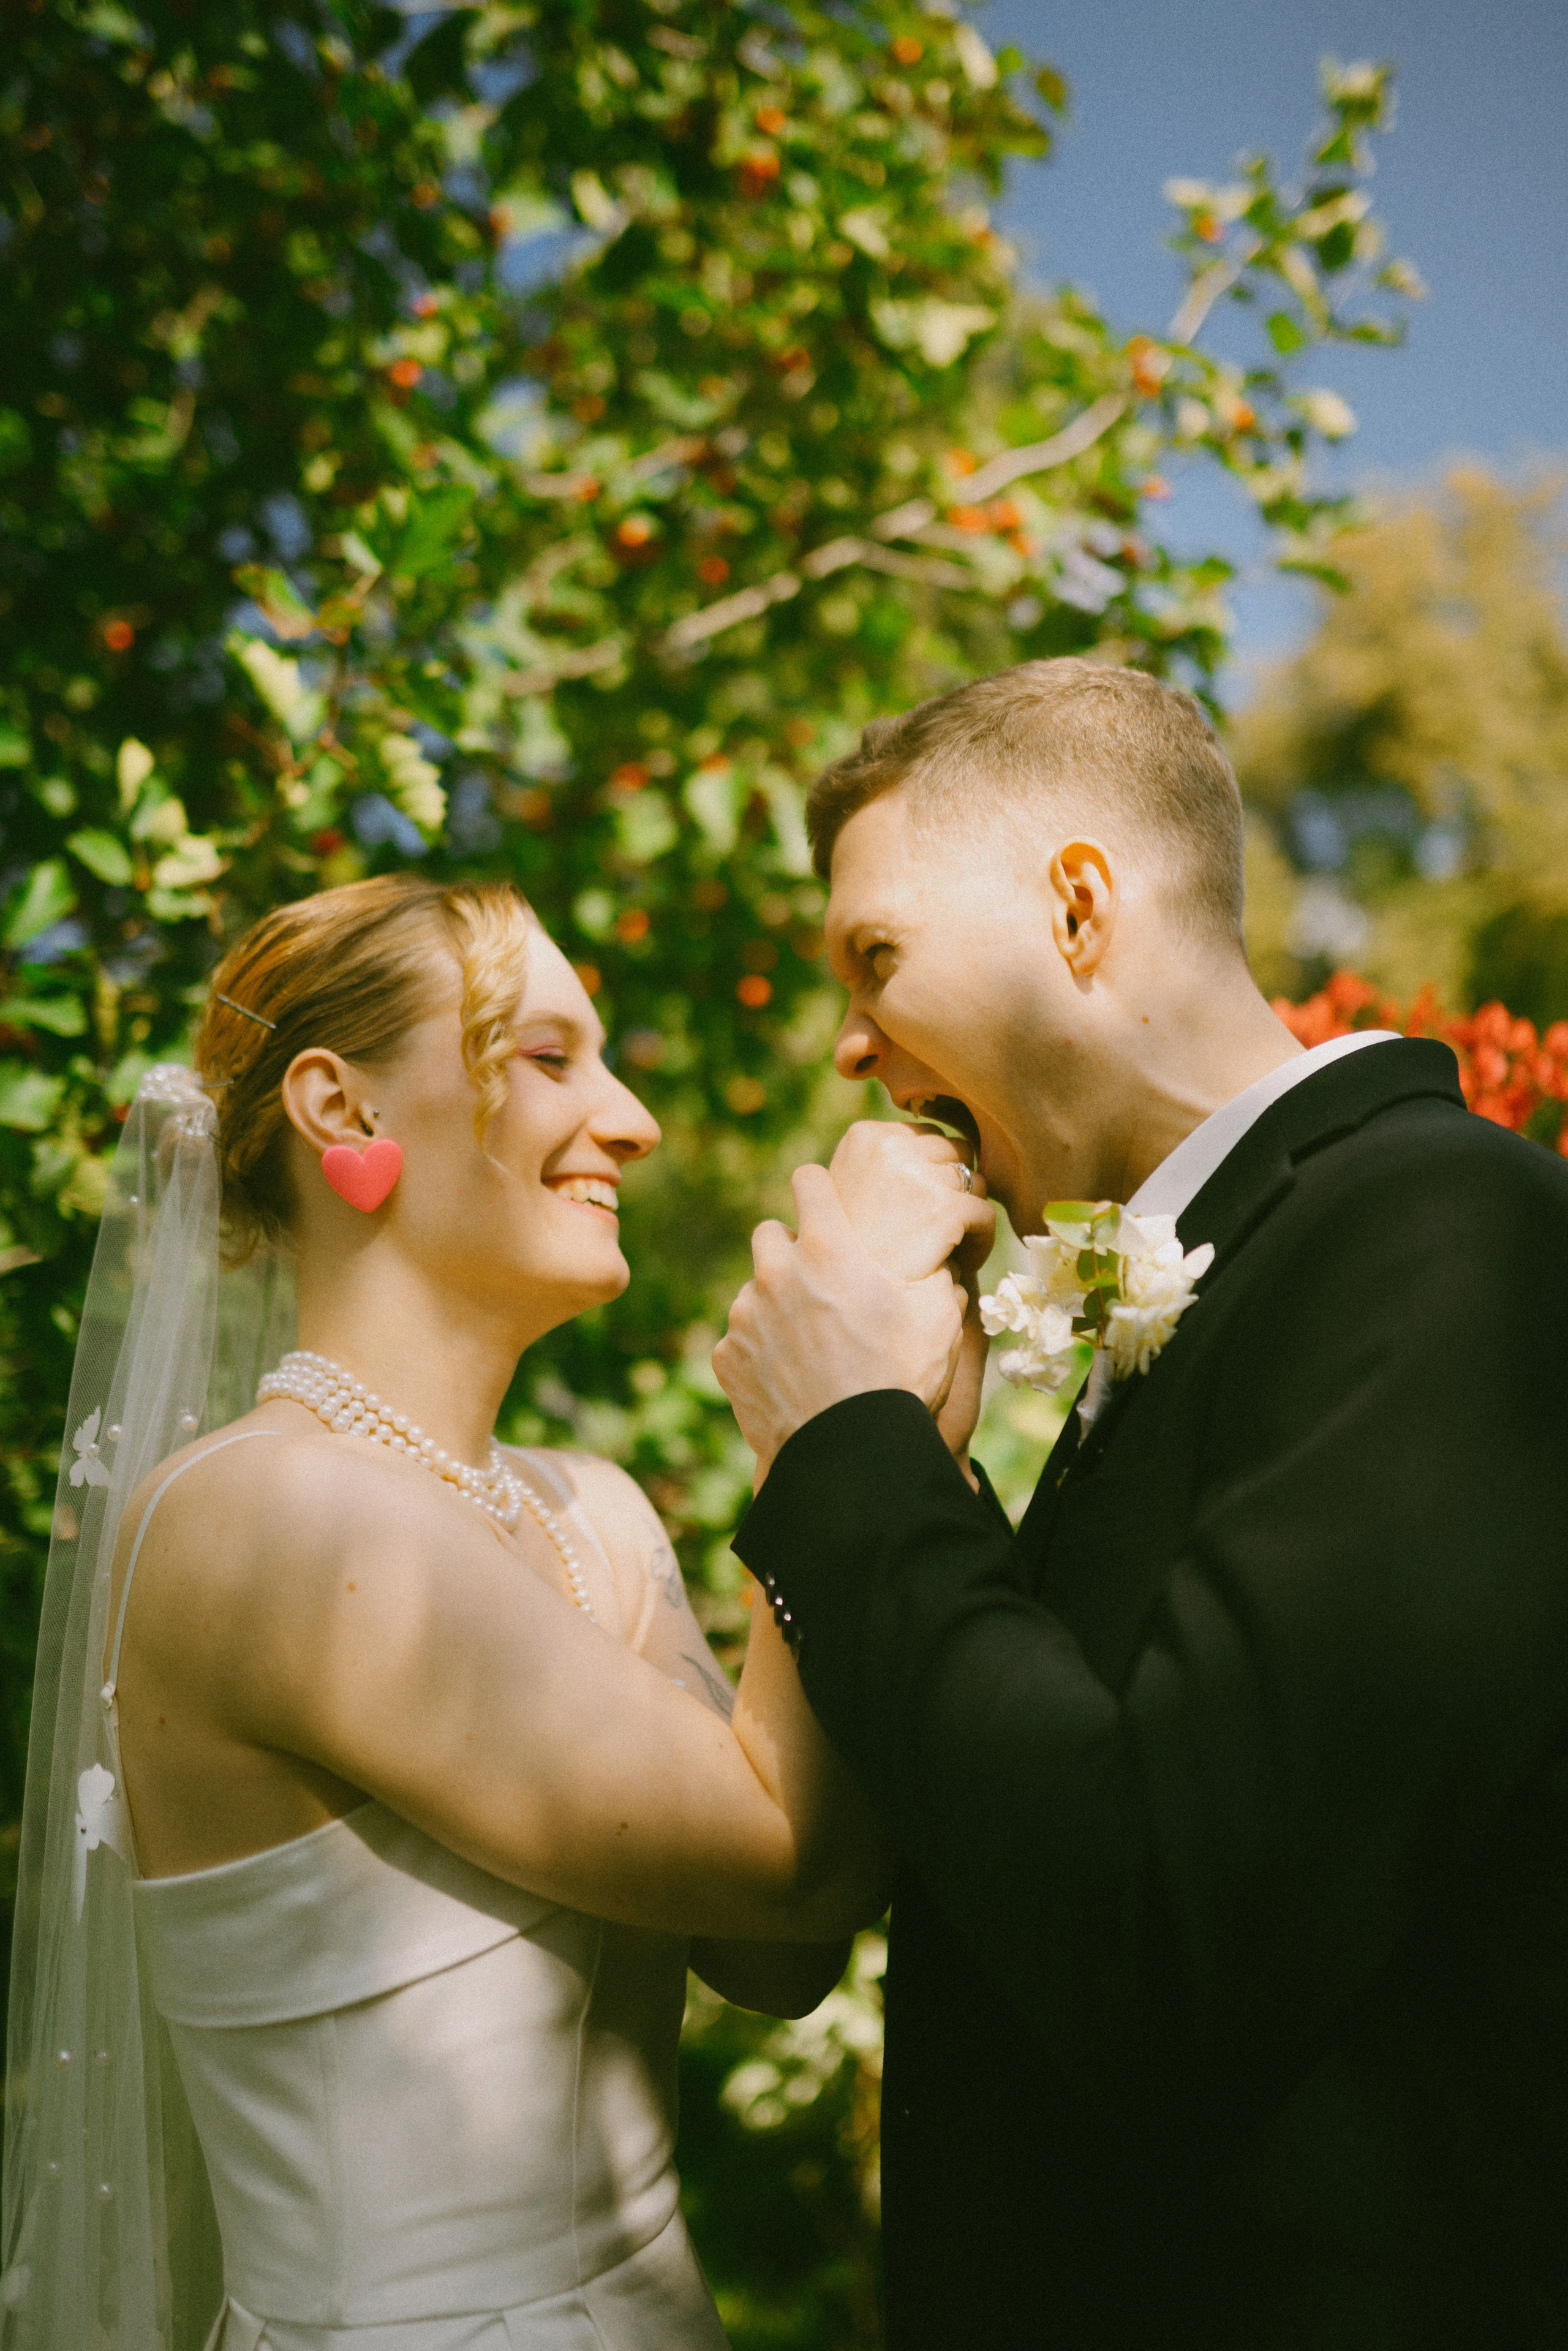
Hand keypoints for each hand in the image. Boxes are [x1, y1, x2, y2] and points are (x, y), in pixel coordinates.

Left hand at [714, 1164, 967, 1475]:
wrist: (850, 1451)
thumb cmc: (900, 1378)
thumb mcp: (938, 1317)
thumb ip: (933, 1275)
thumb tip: (937, 1261)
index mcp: (827, 1250)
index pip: (808, 1180)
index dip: (819, 1187)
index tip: (826, 1199)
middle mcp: (776, 1273)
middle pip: (771, 1233)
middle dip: (792, 1249)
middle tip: (820, 1280)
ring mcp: (745, 1316)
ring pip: (753, 1290)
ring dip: (776, 1303)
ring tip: (810, 1340)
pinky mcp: (727, 1357)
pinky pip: (739, 1339)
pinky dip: (760, 1350)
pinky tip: (790, 1375)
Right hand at [828, 1119, 994, 1284]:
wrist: (846, 1295)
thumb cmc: (847, 1249)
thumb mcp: (848, 1190)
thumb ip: (881, 1163)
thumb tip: (934, 1148)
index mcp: (865, 1136)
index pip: (926, 1137)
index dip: (933, 1170)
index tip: (927, 1202)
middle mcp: (890, 1147)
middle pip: (954, 1152)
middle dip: (955, 1186)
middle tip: (946, 1224)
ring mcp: (917, 1176)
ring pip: (975, 1182)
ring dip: (969, 1212)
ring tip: (956, 1244)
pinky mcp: (944, 1209)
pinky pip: (985, 1214)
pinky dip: (982, 1239)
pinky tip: (965, 1261)